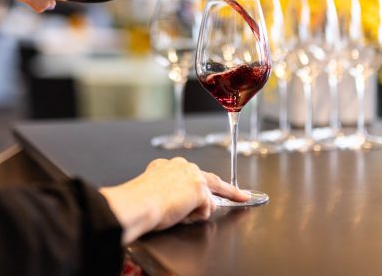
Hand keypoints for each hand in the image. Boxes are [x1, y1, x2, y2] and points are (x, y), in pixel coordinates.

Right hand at [99, 157, 248, 243]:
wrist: (137, 204)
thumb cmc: (139, 203)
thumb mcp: (155, 191)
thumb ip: (172, 192)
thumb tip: (186, 203)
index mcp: (167, 166)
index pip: (193, 175)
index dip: (206, 183)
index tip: (215, 184)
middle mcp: (182, 166)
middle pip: (211, 180)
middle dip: (228, 191)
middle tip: (244, 196)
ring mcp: (193, 176)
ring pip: (208, 198)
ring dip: (198, 211)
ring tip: (177, 214)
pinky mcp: (200, 188)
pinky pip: (207, 209)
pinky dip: (196, 216)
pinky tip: (181, 214)